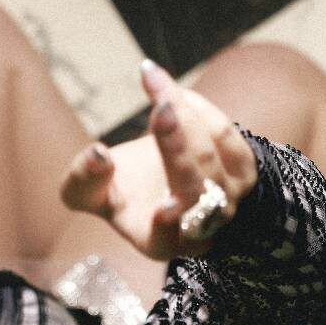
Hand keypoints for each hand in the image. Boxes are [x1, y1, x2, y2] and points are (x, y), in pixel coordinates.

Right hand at [60, 60, 258, 260]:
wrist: (166, 177)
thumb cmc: (125, 191)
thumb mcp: (91, 193)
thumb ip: (82, 182)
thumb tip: (97, 155)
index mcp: (158, 243)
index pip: (166, 240)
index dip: (166, 226)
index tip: (164, 209)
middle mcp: (198, 228)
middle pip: (193, 188)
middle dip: (176, 147)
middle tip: (161, 109)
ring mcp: (227, 200)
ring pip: (209, 155)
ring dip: (183, 114)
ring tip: (153, 81)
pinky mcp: (244, 170)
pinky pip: (224, 134)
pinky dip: (197, 108)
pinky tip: (172, 94)